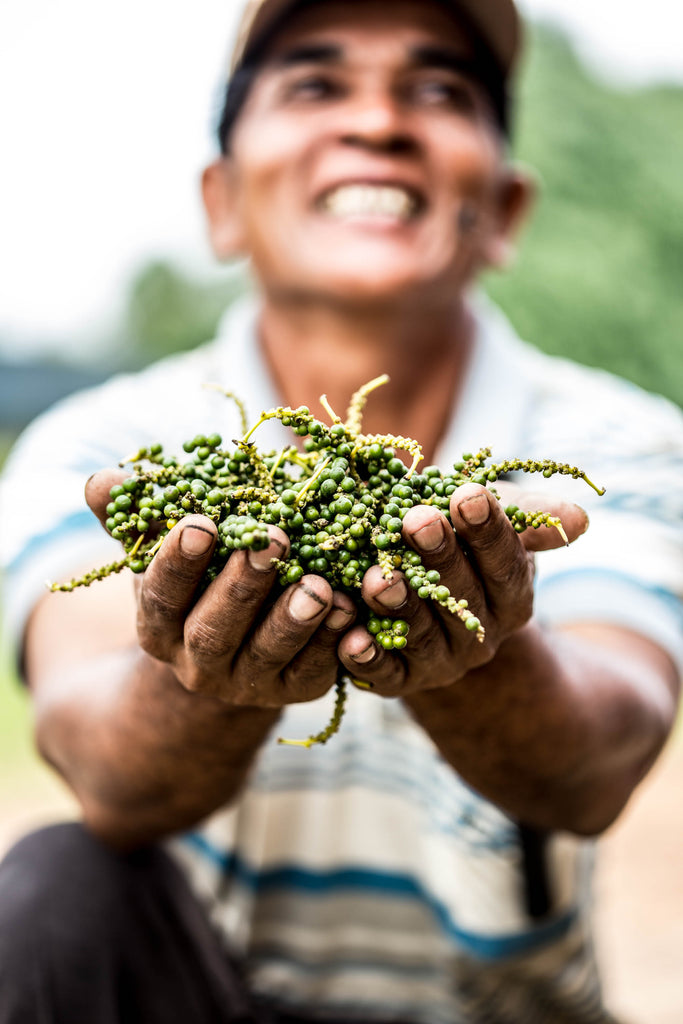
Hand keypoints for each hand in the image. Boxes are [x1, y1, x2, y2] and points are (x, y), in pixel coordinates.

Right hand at [85, 470, 355, 707]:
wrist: (232, 654)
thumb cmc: (197, 580)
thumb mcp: (163, 549)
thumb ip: (135, 514)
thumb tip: (101, 480)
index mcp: (158, 626)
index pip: (160, 597)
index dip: (178, 564)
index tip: (202, 524)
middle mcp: (198, 662)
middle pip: (214, 630)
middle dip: (242, 586)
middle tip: (272, 540)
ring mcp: (248, 682)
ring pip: (268, 655)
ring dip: (292, 620)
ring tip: (318, 585)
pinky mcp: (295, 689)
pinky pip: (314, 670)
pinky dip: (332, 642)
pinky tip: (349, 610)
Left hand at [338, 482, 587, 695]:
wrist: (421, 598)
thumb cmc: (459, 543)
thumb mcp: (493, 522)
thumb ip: (530, 517)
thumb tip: (578, 520)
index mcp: (511, 598)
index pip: (506, 565)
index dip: (489, 532)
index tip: (468, 495)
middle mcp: (480, 637)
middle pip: (461, 597)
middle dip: (440, 557)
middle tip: (417, 519)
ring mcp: (440, 662)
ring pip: (422, 635)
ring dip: (399, 606)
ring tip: (376, 576)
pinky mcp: (400, 682)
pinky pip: (385, 676)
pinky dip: (366, 660)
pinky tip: (348, 639)